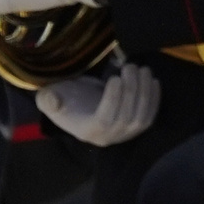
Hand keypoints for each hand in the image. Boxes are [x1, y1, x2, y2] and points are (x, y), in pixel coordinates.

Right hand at [35, 60, 158, 146]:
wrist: (81, 110)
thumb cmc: (65, 102)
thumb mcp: (50, 100)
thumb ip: (48, 100)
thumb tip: (52, 100)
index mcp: (88, 131)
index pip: (104, 118)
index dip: (113, 100)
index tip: (115, 78)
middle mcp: (110, 137)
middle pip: (126, 115)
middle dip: (131, 89)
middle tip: (131, 66)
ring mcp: (126, 134)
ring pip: (142, 115)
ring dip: (145, 90)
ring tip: (142, 69)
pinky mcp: (139, 128)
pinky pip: (151, 115)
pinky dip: (154, 98)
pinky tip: (153, 80)